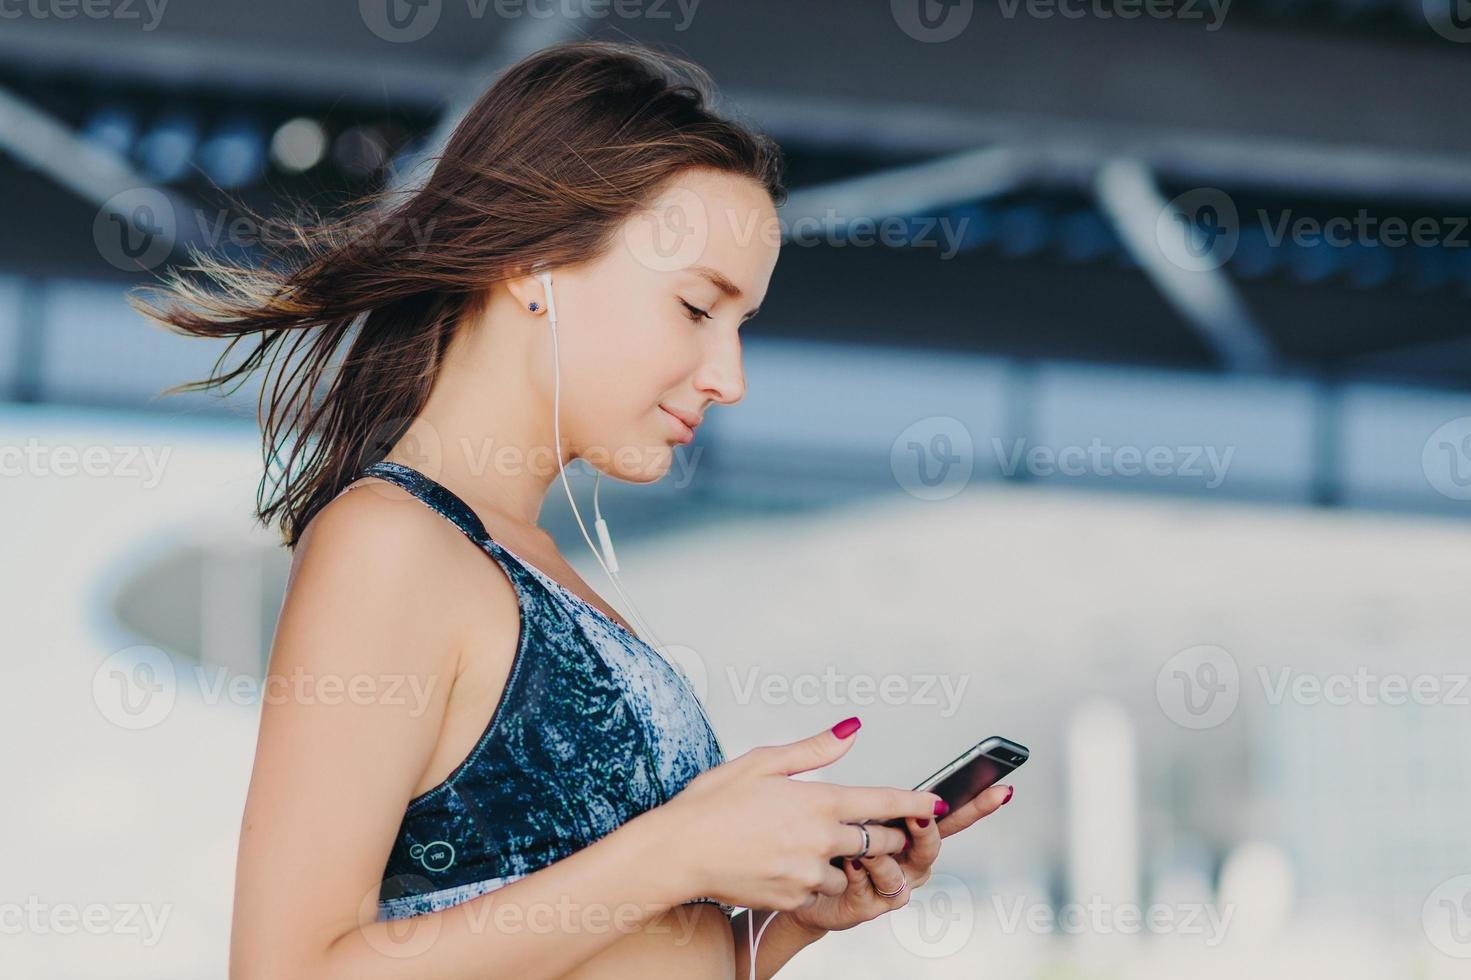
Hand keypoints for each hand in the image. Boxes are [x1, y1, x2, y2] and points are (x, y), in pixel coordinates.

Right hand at [653, 717, 945, 912]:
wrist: (679, 852)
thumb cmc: (712, 804)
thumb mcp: (762, 762)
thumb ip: (814, 749)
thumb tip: (852, 730)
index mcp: (817, 800)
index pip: (882, 801)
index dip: (914, 803)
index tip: (936, 804)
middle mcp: (820, 839)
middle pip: (878, 841)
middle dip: (883, 835)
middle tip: (874, 829)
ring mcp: (808, 872)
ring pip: (848, 869)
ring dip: (840, 860)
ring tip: (805, 846)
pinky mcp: (794, 898)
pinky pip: (818, 889)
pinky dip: (810, 878)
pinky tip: (781, 864)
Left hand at [786, 782, 1013, 933]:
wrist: (789, 882)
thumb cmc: (818, 838)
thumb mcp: (831, 797)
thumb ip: (837, 760)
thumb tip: (853, 725)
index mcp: (908, 830)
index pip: (949, 813)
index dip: (978, 803)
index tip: (1002, 789)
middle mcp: (906, 860)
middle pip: (933, 846)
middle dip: (928, 831)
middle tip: (920, 816)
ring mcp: (890, 886)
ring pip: (901, 873)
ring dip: (884, 857)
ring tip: (863, 845)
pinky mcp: (867, 907)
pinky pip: (873, 891)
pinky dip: (861, 875)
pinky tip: (847, 862)